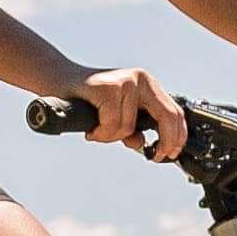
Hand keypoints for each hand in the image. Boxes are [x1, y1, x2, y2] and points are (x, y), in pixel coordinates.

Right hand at [67, 65, 184, 159]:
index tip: (172, 154)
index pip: (174, 111)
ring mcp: (125, 81)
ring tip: (99, 132)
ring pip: (130, 127)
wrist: (58, 81)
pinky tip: (91, 129)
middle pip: (166, 116)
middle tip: (155, 156)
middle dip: (165, 142)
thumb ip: (135, 126)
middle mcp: (140, 79)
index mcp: (147, 85)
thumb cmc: (89, 100)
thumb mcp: (119, 114)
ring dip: (112, 138)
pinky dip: (101, 133)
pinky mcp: (107, 87)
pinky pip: (112, 123)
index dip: (178, 136)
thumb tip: (144, 144)